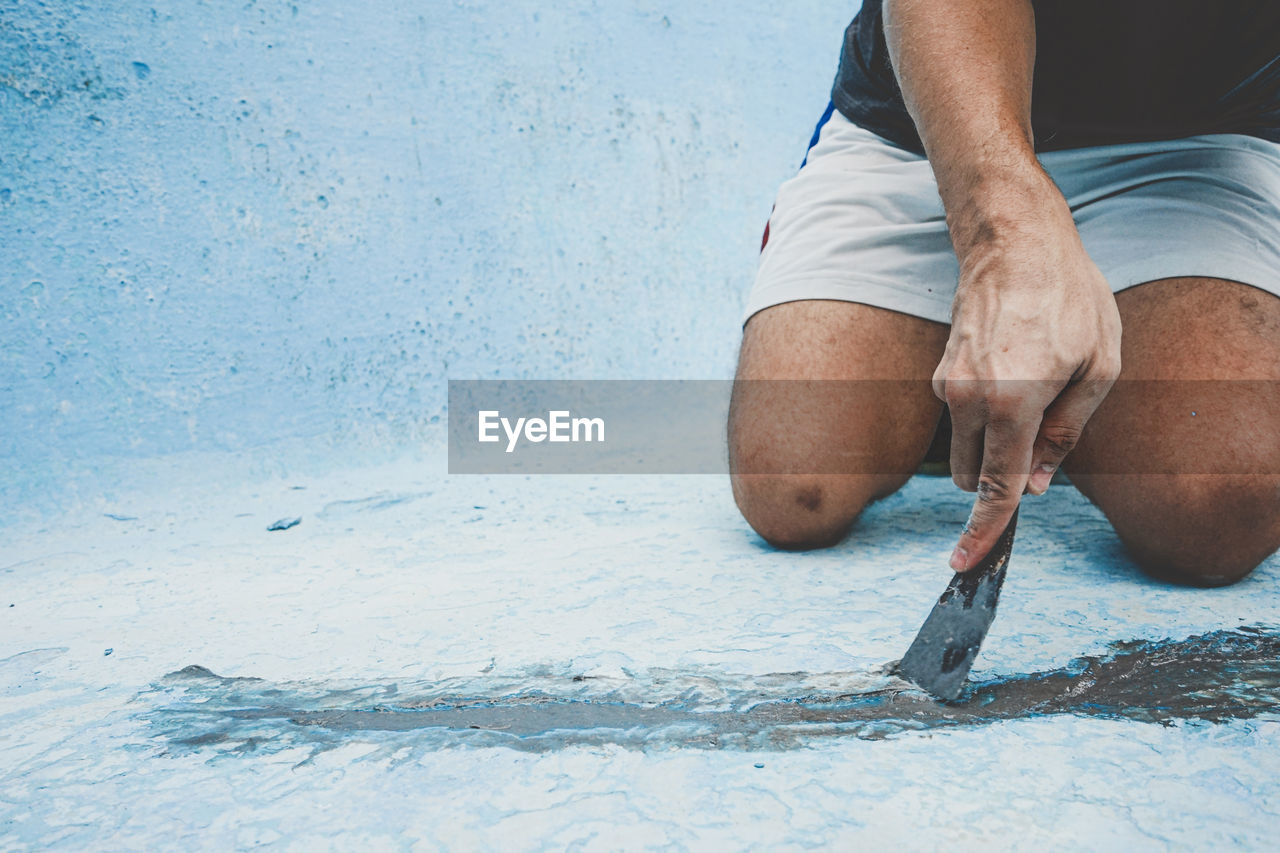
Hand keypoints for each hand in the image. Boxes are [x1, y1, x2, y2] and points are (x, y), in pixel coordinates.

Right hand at [935, 182, 1121, 570]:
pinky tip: (1019, 369)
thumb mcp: (1097, 368)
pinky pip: (962, 417)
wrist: (1014, 244)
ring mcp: (947, 386)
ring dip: (997, 442)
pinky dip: (986, 416)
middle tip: (1044, 443)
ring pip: (967, 447)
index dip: (984, 532)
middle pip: (975, 474)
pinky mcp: (939, 374)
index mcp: (1012, 404)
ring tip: (1039, 384)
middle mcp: (968, 400)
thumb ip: (1065, 436)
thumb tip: (1037, 485)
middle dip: (1003, 477)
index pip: (996, 487)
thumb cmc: (1068, 299)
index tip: (966, 564)